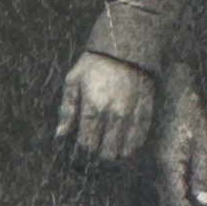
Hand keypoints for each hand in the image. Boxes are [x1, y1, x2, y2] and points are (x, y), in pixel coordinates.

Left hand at [54, 51, 155, 169]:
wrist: (125, 48)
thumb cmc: (94, 65)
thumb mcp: (73, 82)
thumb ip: (67, 110)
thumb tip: (60, 135)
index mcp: (93, 107)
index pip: (87, 144)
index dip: (83, 152)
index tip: (81, 152)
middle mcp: (114, 114)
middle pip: (106, 151)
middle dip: (99, 157)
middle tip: (96, 155)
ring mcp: (132, 114)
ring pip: (125, 149)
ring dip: (116, 154)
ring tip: (111, 153)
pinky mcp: (146, 111)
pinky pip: (141, 138)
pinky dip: (133, 146)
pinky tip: (126, 147)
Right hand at [160, 66, 206, 205]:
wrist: (171, 84)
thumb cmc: (190, 109)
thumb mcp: (204, 140)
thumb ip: (203, 171)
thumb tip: (205, 201)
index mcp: (171, 164)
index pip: (179, 200)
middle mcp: (159, 164)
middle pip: (169, 198)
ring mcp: (156, 156)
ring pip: (164, 187)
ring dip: (179, 200)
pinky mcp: (158, 149)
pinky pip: (164, 175)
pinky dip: (174, 186)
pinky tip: (185, 186)